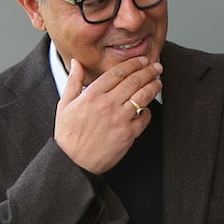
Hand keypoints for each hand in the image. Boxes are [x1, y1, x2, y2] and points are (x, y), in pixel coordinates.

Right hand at [53, 56, 162, 173]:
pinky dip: (148, 111)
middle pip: (134, 81)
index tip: (142, 60)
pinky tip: (148, 108)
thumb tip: (76, 62)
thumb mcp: (64, 105)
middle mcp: (108, 105)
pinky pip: (144, 119)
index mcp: (92, 95)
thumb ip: (73, 82)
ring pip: (142, 97)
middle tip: (156, 67)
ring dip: (153, 87)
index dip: (133, 64)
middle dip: (148, 71)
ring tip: (158, 82)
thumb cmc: (68, 136)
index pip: (118, 73)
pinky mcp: (128, 135)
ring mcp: (119, 119)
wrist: (73, 163)